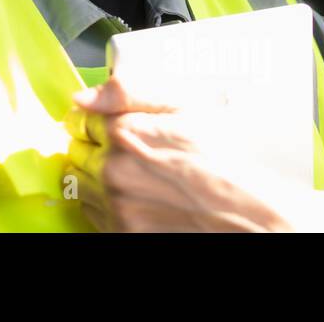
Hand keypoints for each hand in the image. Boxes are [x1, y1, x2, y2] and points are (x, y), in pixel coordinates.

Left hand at [64, 76, 323, 232]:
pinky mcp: (122, 232)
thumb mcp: (183, 105)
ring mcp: (116, 205)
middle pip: (76, 151)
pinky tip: (136, 196)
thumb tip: (82, 98)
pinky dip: (105, 204)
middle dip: (94, 147)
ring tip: (135, 174)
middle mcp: (113, 170)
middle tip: (128, 150)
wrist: (246, 211)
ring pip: (81, 183)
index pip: (80, 119)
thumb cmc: (221, 158)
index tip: (111, 123)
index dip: (96, 119)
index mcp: (123, 132)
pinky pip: (93, 213)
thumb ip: (127, 91)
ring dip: (96, 176)